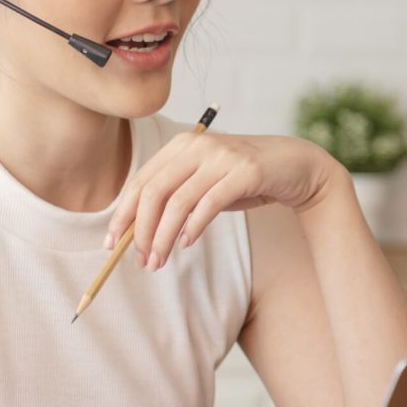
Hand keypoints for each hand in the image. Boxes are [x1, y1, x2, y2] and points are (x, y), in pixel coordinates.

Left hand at [105, 132, 341, 270]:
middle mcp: (197, 145)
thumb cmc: (243, 179)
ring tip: (158, 261)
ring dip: (163, 237)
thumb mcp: (204, 184)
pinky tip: (186, 244)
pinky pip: (208, 204)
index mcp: (181, 145)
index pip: (140, 181)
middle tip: (139, 259)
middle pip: (153, 191)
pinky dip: (193, 228)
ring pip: (178, 202)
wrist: (294, 167)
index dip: (123, 214)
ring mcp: (221, 157)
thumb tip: (138, 233)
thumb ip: (175, 200)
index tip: (111, 243)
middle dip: (140, 230)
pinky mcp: (244, 171)